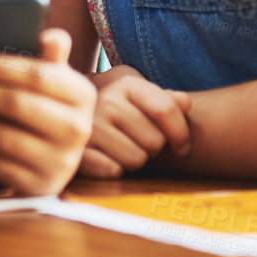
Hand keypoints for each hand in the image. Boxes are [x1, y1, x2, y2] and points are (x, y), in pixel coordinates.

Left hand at [0, 28, 94, 195]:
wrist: (54, 159)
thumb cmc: (44, 106)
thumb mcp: (52, 81)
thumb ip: (49, 58)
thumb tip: (51, 36)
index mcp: (81, 94)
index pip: (38, 76)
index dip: (0, 68)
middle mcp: (77, 129)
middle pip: (17, 106)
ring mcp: (60, 162)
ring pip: (2, 138)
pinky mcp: (39, 187)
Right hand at [79, 65, 193, 178]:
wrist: (70, 108)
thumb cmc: (119, 105)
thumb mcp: (140, 94)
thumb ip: (165, 99)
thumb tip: (186, 103)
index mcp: (126, 85)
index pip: (166, 110)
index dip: (182, 133)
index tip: (183, 147)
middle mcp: (106, 101)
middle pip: (156, 141)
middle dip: (154, 147)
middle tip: (140, 141)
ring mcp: (90, 126)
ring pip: (137, 160)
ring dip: (135, 159)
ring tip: (124, 148)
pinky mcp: (79, 150)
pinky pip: (114, 171)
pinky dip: (116, 169)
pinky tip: (109, 158)